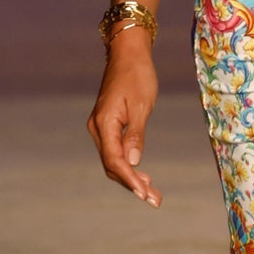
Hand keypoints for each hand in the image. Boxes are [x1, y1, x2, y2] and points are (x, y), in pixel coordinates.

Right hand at [87, 29, 160, 206]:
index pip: (114, 160)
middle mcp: (98, 128)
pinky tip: (142, 176)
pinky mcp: (108, 125)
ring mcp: (101, 127)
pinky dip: (128, 165)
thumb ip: (136, 135)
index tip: (144, 194)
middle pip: (112, 165)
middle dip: (132, 184)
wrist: (128, 53)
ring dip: (131, 178)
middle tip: (154, 200)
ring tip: (152, 194)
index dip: (129, 179)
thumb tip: (134, 163)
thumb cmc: (138, 76)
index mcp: (104, 123)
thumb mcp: (141, 105)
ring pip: (113, 160)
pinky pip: (115, 151)